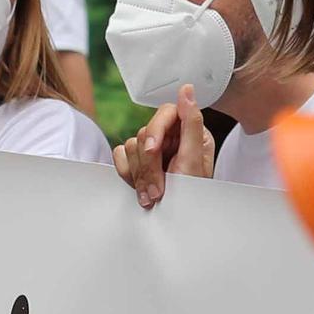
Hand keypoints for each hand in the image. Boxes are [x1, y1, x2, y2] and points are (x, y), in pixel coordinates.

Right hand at [112, 84, 213, 207]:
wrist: (181, 223)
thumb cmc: (193, 196)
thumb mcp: (194, 161)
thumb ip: (191, 124)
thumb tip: (187, 90)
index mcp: (189, 132)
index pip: (166, 112)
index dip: (155, 130)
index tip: (152, 151)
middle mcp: (171, 138)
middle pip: (145, 132)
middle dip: (149, 165)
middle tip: (158, 191)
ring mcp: (152, 150)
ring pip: (131, 145)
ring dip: (139, 174)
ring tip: (152, 196)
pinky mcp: (137, 161)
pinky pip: (119, 154)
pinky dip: (126, 172)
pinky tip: (139, 189)